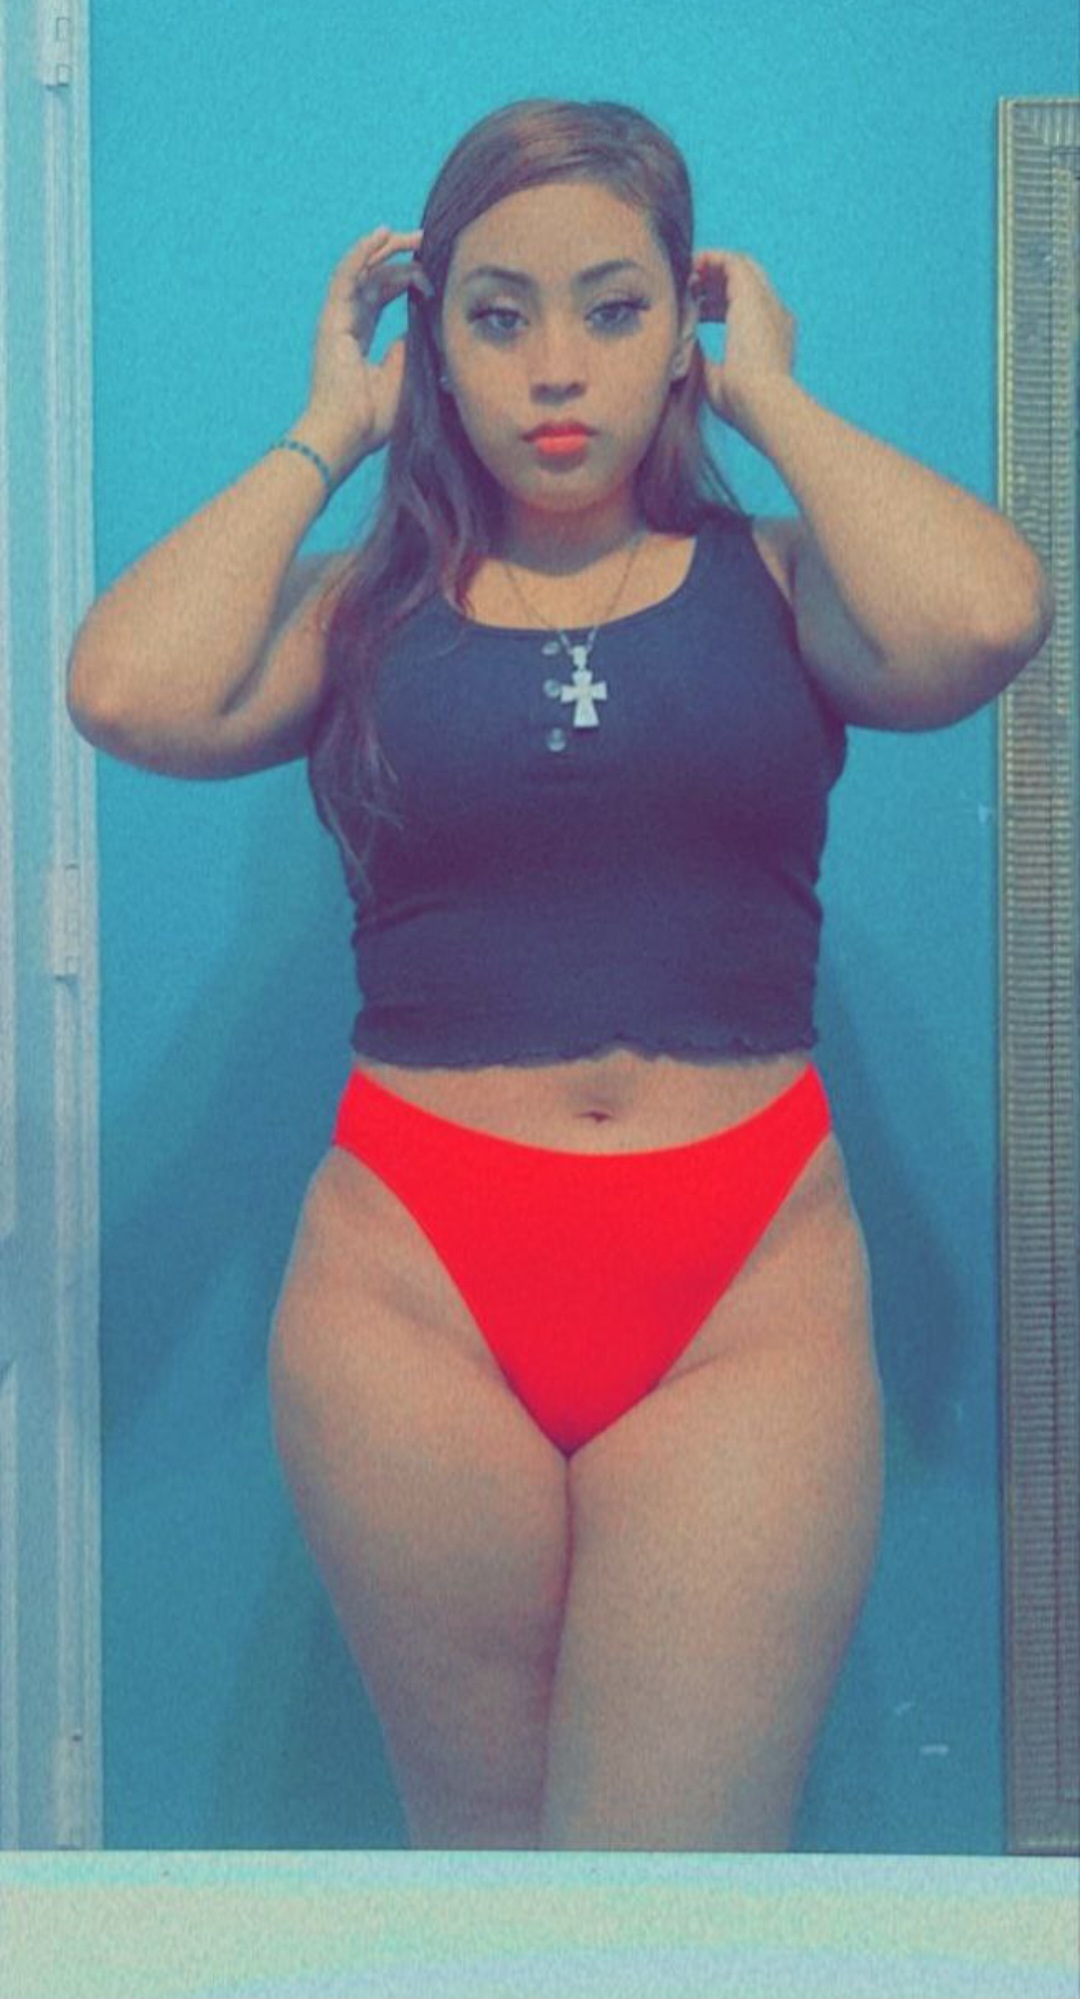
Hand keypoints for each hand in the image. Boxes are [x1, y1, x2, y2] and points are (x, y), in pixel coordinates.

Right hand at [305, 225, 431, 461]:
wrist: (347, 435)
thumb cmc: (374, 419)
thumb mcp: (405, 376)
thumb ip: (412, 346)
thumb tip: (425, 318)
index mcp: (360, 340)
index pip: (382, 296)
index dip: (405, 279)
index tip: (432, 274)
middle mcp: (346, 325)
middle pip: (372, 278)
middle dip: (399, 258)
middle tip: (426, 242)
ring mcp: (336, 321)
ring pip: (361, 271)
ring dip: (386, 249)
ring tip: (411, 235)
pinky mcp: (331, 320)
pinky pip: (346, 276)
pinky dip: (363, 252)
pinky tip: (382, 234)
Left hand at [689, 249, 796, 428]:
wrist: (763, 404)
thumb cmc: (741, 405)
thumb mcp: (720, 382)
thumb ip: (708, 364)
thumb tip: (688, 347)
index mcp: (772, 339)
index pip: (745, 311)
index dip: (716, 307)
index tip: (694, 311)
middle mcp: (775, 316)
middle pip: (745, 285)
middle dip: (714, 283)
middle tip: (687, 288)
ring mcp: (768, 303)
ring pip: (741, 269)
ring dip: (712, 267)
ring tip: (686, 272)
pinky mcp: (755, 295)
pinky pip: (733, 262)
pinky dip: (710, 259)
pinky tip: (691, 266)